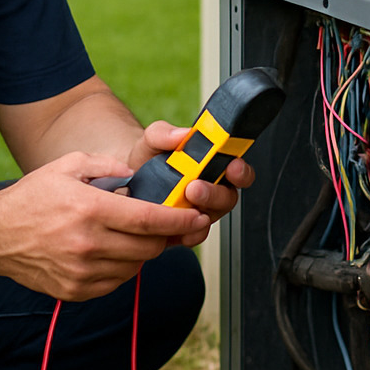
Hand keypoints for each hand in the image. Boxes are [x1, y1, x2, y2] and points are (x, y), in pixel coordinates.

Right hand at [0, 151, 208, 301]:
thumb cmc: (32, 197)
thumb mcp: (67, 166)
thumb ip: (106, 164)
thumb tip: (136, 174)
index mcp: (90, 209)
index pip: (149, 219)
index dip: (179, 220)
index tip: (197, 218)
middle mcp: (88, 244)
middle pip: (149, 247)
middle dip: (164, 236)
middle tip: (165, 226)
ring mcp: (82, 272)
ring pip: (135, 267)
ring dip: (142, 253)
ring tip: (130, 236)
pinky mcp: (75, 291)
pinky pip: (116, 282)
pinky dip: (122, 268)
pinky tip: (110, 252)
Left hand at [126, 120, 254, 245]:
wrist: (129, 181)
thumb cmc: (149, 158)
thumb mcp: (153, 139)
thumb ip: (165, 133)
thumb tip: (182, 134)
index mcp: (212, 165)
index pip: (238, 169)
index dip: (240, 170)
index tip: (232, 166)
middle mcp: (212, 190)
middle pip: (228, 197)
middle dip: (214, 194)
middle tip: (194, 188)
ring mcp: (200, 212)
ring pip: (211, 218)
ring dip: (199, 214)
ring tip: (181, 202)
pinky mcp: (186, 229)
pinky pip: (194, 235)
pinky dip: (187, 233)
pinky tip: (176, 227)